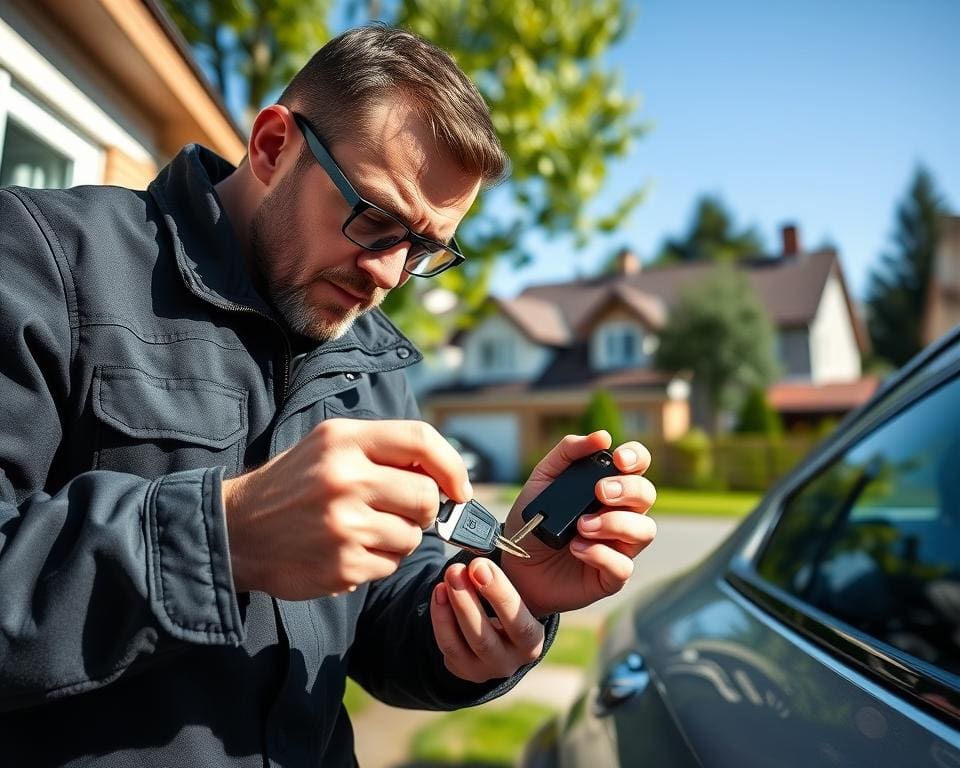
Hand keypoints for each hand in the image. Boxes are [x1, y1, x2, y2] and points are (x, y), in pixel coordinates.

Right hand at [223, 419, 471, 598]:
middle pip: (426, 496)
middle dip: (425, 508)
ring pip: (413, 536)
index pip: (421, 440)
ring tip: (364, 529)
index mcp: (344, 440)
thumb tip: (446, 475)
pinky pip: (391, 565)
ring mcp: (343, 525)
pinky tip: (349, 549)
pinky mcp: (341, 565)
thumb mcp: (330, 446)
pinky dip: (380, 560)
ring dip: (400, 537)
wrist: (237, 531)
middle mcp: (345, 479)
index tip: (459, 487)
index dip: (452, 465)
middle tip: (402, 511)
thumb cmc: (293, 485)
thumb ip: (384, 451)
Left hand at [430, 559, 544, 682]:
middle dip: (468, 601)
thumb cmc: (509, 605)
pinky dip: (440, 617)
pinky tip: (439, 591)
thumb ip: (506, 577)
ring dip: (453, 606)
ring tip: (448, 575)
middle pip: (486, 636)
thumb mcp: (518, 594)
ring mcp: (485, 669)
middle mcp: (511, 661)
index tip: (480, 566)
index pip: (519, 624)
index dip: (499, 594)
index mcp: (532, 641)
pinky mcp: (463, 669)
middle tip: (456, 569)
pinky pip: (448, 645)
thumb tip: (486, 544)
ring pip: (464, 642)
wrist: (498, 635)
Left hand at [501, 431, 656, 617]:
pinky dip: (600, 554)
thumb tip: (602, 436)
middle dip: (627, 490)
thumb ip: (567, 453)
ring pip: (645, 530)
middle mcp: (620, 514)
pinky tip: (577, 548)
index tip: (619, 459)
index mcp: (607, 486)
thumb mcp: (541, 480)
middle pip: (647, 495)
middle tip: (599, 492)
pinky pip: (623, 565)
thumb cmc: (532, 521)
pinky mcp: (611, 576)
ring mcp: (619, 545)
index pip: (637, 466)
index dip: (636, 458)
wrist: (514, 564)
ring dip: (615, 523)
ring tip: (582, 526)